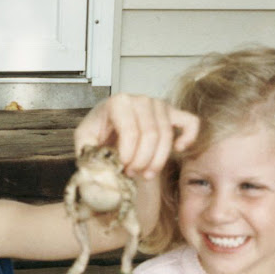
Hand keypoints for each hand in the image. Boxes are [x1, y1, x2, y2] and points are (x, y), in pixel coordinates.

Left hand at [74, 93, 199, 179]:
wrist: (107, 125)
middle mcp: (141, 99)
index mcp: (118, 102)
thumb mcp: (84, 141)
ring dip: (158, 160)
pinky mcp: (171, 113)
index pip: (131, 131)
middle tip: (131, 173)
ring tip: (146, 173)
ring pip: (167, 135)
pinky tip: (178, 150)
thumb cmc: (98, 132)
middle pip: (151, 135)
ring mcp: (158, 105)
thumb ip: (87, 154)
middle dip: (142, 160)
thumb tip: (97, 173)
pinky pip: (190, 123)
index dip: (128, 155)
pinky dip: (188, 137)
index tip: (122, 168)